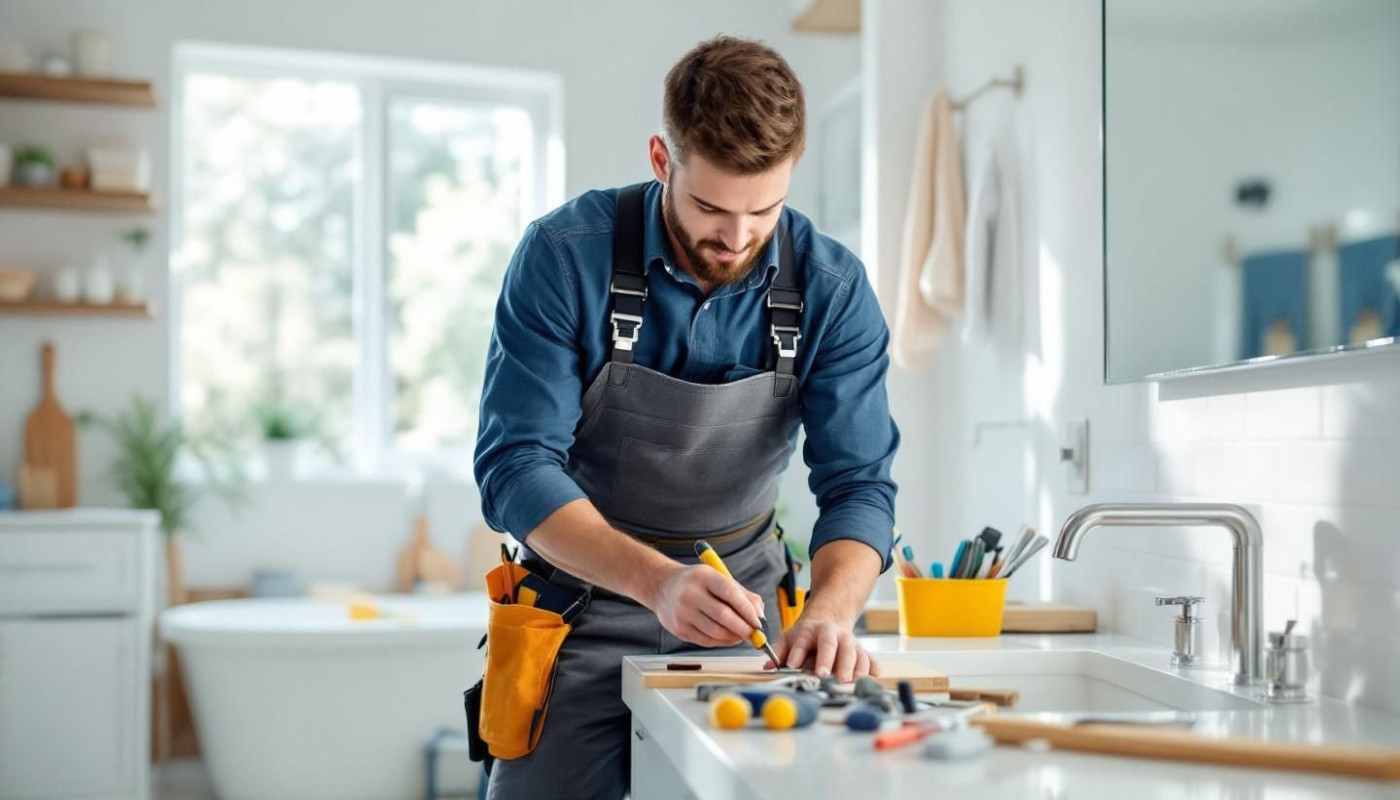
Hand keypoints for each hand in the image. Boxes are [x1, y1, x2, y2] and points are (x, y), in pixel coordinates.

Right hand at [647, 565, 765, 647]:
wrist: (662, 586)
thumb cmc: (696, 582)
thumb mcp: (717, 577)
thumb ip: (742, 594)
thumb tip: (759, 615)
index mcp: (703, 576)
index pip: (729, 593)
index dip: (747, 609)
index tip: (758, 621)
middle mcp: (690, 594)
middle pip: (723, 616)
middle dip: (743, 628)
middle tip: (755, 634)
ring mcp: (682, 613)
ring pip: (715, 632)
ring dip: (734, 637)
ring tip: (742, 636)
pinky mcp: (679, 629)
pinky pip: (706, 641)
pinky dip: (722, 642)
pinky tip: (728, 638)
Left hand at [765, 610, 879, 682]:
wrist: (829, 617)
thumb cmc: (807, 634)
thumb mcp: (789, 637)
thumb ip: (779, 652)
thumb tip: (767, 667)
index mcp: (809, 630)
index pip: (802, 641)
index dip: (797, 652)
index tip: (793, 665)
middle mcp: (831, 634)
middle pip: (831, 645)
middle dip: (828, 660)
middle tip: (825, 676)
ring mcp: (848, 640)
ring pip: (853, 651)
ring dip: (852, 667)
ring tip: (849, 682)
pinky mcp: (860, 649)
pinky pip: (868, 657)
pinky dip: (872, 666)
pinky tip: (874, 675)